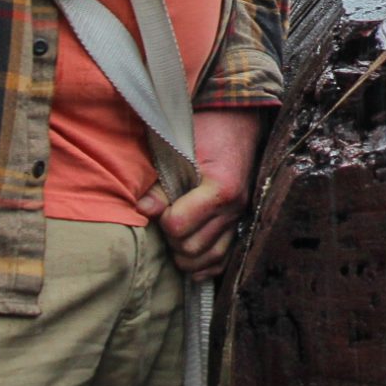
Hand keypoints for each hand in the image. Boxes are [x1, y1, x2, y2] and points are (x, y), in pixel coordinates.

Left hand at [134, 108, 266, 279]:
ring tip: (174, 238)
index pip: (178, 225)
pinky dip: (206, 265)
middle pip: (192, 248)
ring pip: (208, 259)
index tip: (160, 205)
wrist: (239, 121)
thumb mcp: (182, 149)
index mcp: (221, 188)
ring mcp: (240, 217)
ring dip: (185, 256)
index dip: (163, 219)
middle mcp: (235, 208)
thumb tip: (143, 210)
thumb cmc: (208, 129)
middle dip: (172, 240)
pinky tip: (190, 257)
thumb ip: (162, 183)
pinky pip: (224, 259)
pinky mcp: (241, 222)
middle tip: (164, 221)